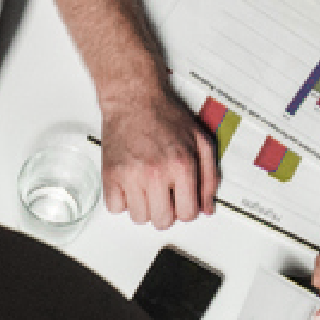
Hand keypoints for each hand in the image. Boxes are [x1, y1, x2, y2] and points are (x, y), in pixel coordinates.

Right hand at [99, 76, 218, 226]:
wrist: (133, 98)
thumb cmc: (165, 116)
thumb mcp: (201, 141)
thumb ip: (209, 177)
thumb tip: (206, 207)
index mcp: (182, 165)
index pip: (188, 213)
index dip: (185, 209)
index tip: (180, 200)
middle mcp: (156, 172)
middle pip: (162, 221)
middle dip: (165, 212)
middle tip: (162, 195)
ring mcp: (130, 175)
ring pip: (138, 218)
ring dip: (143, 207)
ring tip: (145, 187)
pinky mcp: (110, 174)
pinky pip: (115, 208)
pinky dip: (121, 201)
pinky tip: (129, 184)